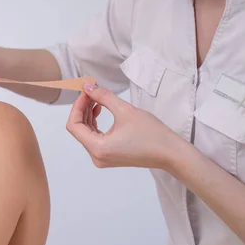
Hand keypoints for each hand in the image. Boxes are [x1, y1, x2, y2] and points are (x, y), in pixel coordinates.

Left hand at [66, 83, 183, 170]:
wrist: (171, 153)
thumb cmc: (152, 135)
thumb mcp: (125, 110)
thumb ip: (103, 97)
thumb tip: (88, 87)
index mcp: (98, 148)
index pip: (74, 125)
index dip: (77, 106)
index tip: (85, 92)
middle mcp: (97, 156)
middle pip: (78, 129)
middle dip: (82, 108)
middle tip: (90, 91)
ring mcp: (102, 158)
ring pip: (86, 132)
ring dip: (87, 114)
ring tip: (96, 98)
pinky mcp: (109, 155)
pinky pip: (94, 137)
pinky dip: (95, 123)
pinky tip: (99, 109)